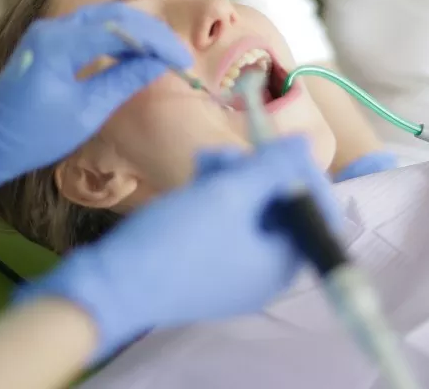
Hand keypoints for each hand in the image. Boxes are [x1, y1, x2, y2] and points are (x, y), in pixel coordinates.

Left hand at [0, 2, 190, 211]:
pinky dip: (116, 35)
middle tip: (178, 55)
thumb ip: (124, 81)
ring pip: (102, 16)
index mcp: (59, 44)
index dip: (157, 42)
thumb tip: (159, 63)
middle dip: (151, 32)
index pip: (121, 28)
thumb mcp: (87, 113)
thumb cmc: (34, 137)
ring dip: (135, 31)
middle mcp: (51, 28)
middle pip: (114, 13)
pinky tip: (135, 52)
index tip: (183, 61)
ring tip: (162, 53)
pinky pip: (89, 27)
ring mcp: (47, 32)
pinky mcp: (46, 41)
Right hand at [25, 136, 339, 360]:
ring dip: (234, 180)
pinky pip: (229, 226)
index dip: (301, 172)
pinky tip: (194, 182)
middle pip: (282, 210)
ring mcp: (237, 274)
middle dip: (258, 174)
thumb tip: (305, 144)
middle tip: (224, 155)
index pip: (316, 212)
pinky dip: (217, 200)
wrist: (112, 285)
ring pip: (252, 212)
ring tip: (202, 163)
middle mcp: (266, 275)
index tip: (273, 144)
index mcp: (282, 265)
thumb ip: (273, 167)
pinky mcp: (209, 269)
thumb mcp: (228, 194)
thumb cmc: (176, 240)